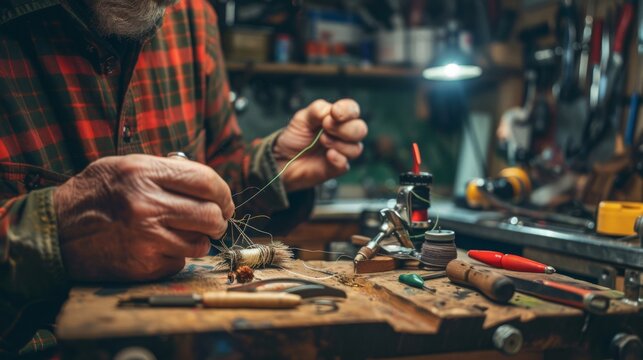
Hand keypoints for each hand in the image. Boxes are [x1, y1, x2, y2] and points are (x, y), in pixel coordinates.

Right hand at [54, 154, 233, 281]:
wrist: (55, 231)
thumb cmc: (94, 194)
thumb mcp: (126, 166)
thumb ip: (167, 171)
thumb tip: (209, 185)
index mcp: (144, 173)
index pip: (207, 182)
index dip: (223, 193)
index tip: (224, 202)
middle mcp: (147, 205)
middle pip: (211, 215)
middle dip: (218, 219)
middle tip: (213, 221)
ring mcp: (146, 238)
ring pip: (200, 243)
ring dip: (198, 239)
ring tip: (181, 233)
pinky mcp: (143, 265)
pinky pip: (180, 262)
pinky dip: (175, 256)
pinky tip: (158, 248)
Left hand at [273, 99, 366, 191]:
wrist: (283, 159)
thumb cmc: (295, 136)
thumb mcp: (302, 118)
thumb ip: (317, 110)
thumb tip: (332, 112)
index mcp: (337, 118)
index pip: (352, 110)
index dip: (348, 110)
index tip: (335, 113)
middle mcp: (343, 134)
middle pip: (360, 130)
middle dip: (344, 129)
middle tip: (325, 127)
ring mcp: (342, 152)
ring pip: (356, 148)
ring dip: (338, 143)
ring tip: (321, 141)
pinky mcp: (336, 168)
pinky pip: (345, 164)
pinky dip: (338, 158)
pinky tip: (328, 155)